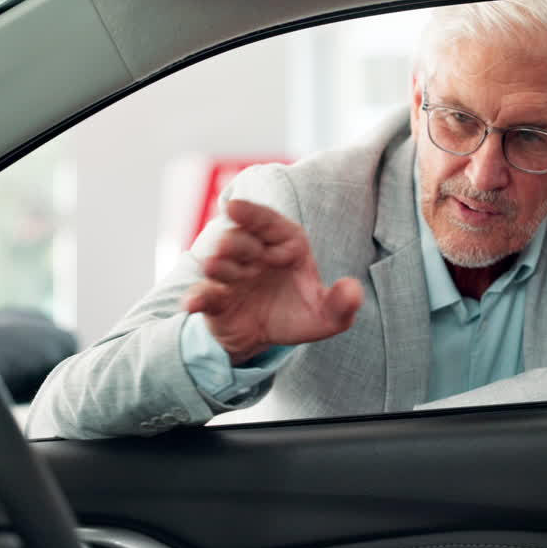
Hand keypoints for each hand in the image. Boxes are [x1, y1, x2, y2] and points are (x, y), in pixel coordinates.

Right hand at [182, 199, 363, 364]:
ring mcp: (231, 277)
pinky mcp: (215, 301)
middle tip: (233, 249)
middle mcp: (253, 256)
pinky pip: (203, 296)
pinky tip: (194, 302)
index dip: (251, 213)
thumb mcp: (327, 316)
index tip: (234, 207)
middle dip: (237, 242)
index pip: (268, 221)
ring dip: (217, 264)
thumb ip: (342, 303)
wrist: (263, 340)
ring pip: (218, 263)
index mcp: (284, 246)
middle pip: (239, 238)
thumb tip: (353, 289)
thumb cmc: (295, 314)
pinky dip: (197, 297)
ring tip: (215, 267)